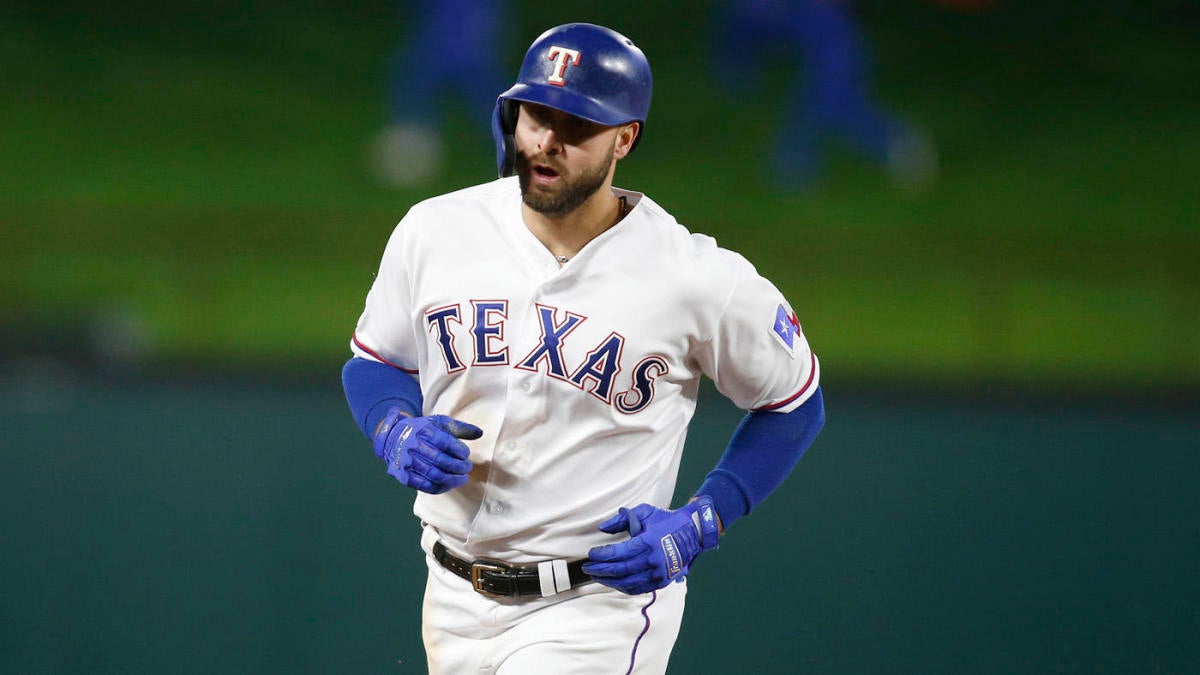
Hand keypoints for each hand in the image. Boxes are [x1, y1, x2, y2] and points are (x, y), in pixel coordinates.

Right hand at [372, 407, 482, 493]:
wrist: (392, 438)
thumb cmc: (422, 430)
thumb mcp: (439, 423)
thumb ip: (460, 427)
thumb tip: (480, 433)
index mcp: (423, 431)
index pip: (445, 442)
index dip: (459, 450)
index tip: (466, 454)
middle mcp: (413, 446)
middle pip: (441, 461)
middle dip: (459, 467)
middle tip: (468, 468)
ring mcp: (407, 463)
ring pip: (435, 476)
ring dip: (453, 479)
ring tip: (463, 478)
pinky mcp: (404, 476)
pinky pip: (426, 486)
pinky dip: (441, 488)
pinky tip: (449, 484)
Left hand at [583, 496, 719, 594]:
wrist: (694, 533)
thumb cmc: (667, 520)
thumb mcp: (645, 512)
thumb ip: (622, 519)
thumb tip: (602, 528)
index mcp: (648, 542)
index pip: (618, 553)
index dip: (602, 555)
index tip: (591, 554)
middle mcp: (653, 560)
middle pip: (620, 570)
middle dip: (601, 570)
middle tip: (587, 567)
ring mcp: (659, 573)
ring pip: (628, 582)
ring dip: (609, 581)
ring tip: (597, 576)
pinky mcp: (662, 581)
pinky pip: (638, 589)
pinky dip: (623, 587)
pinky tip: (613, 582)